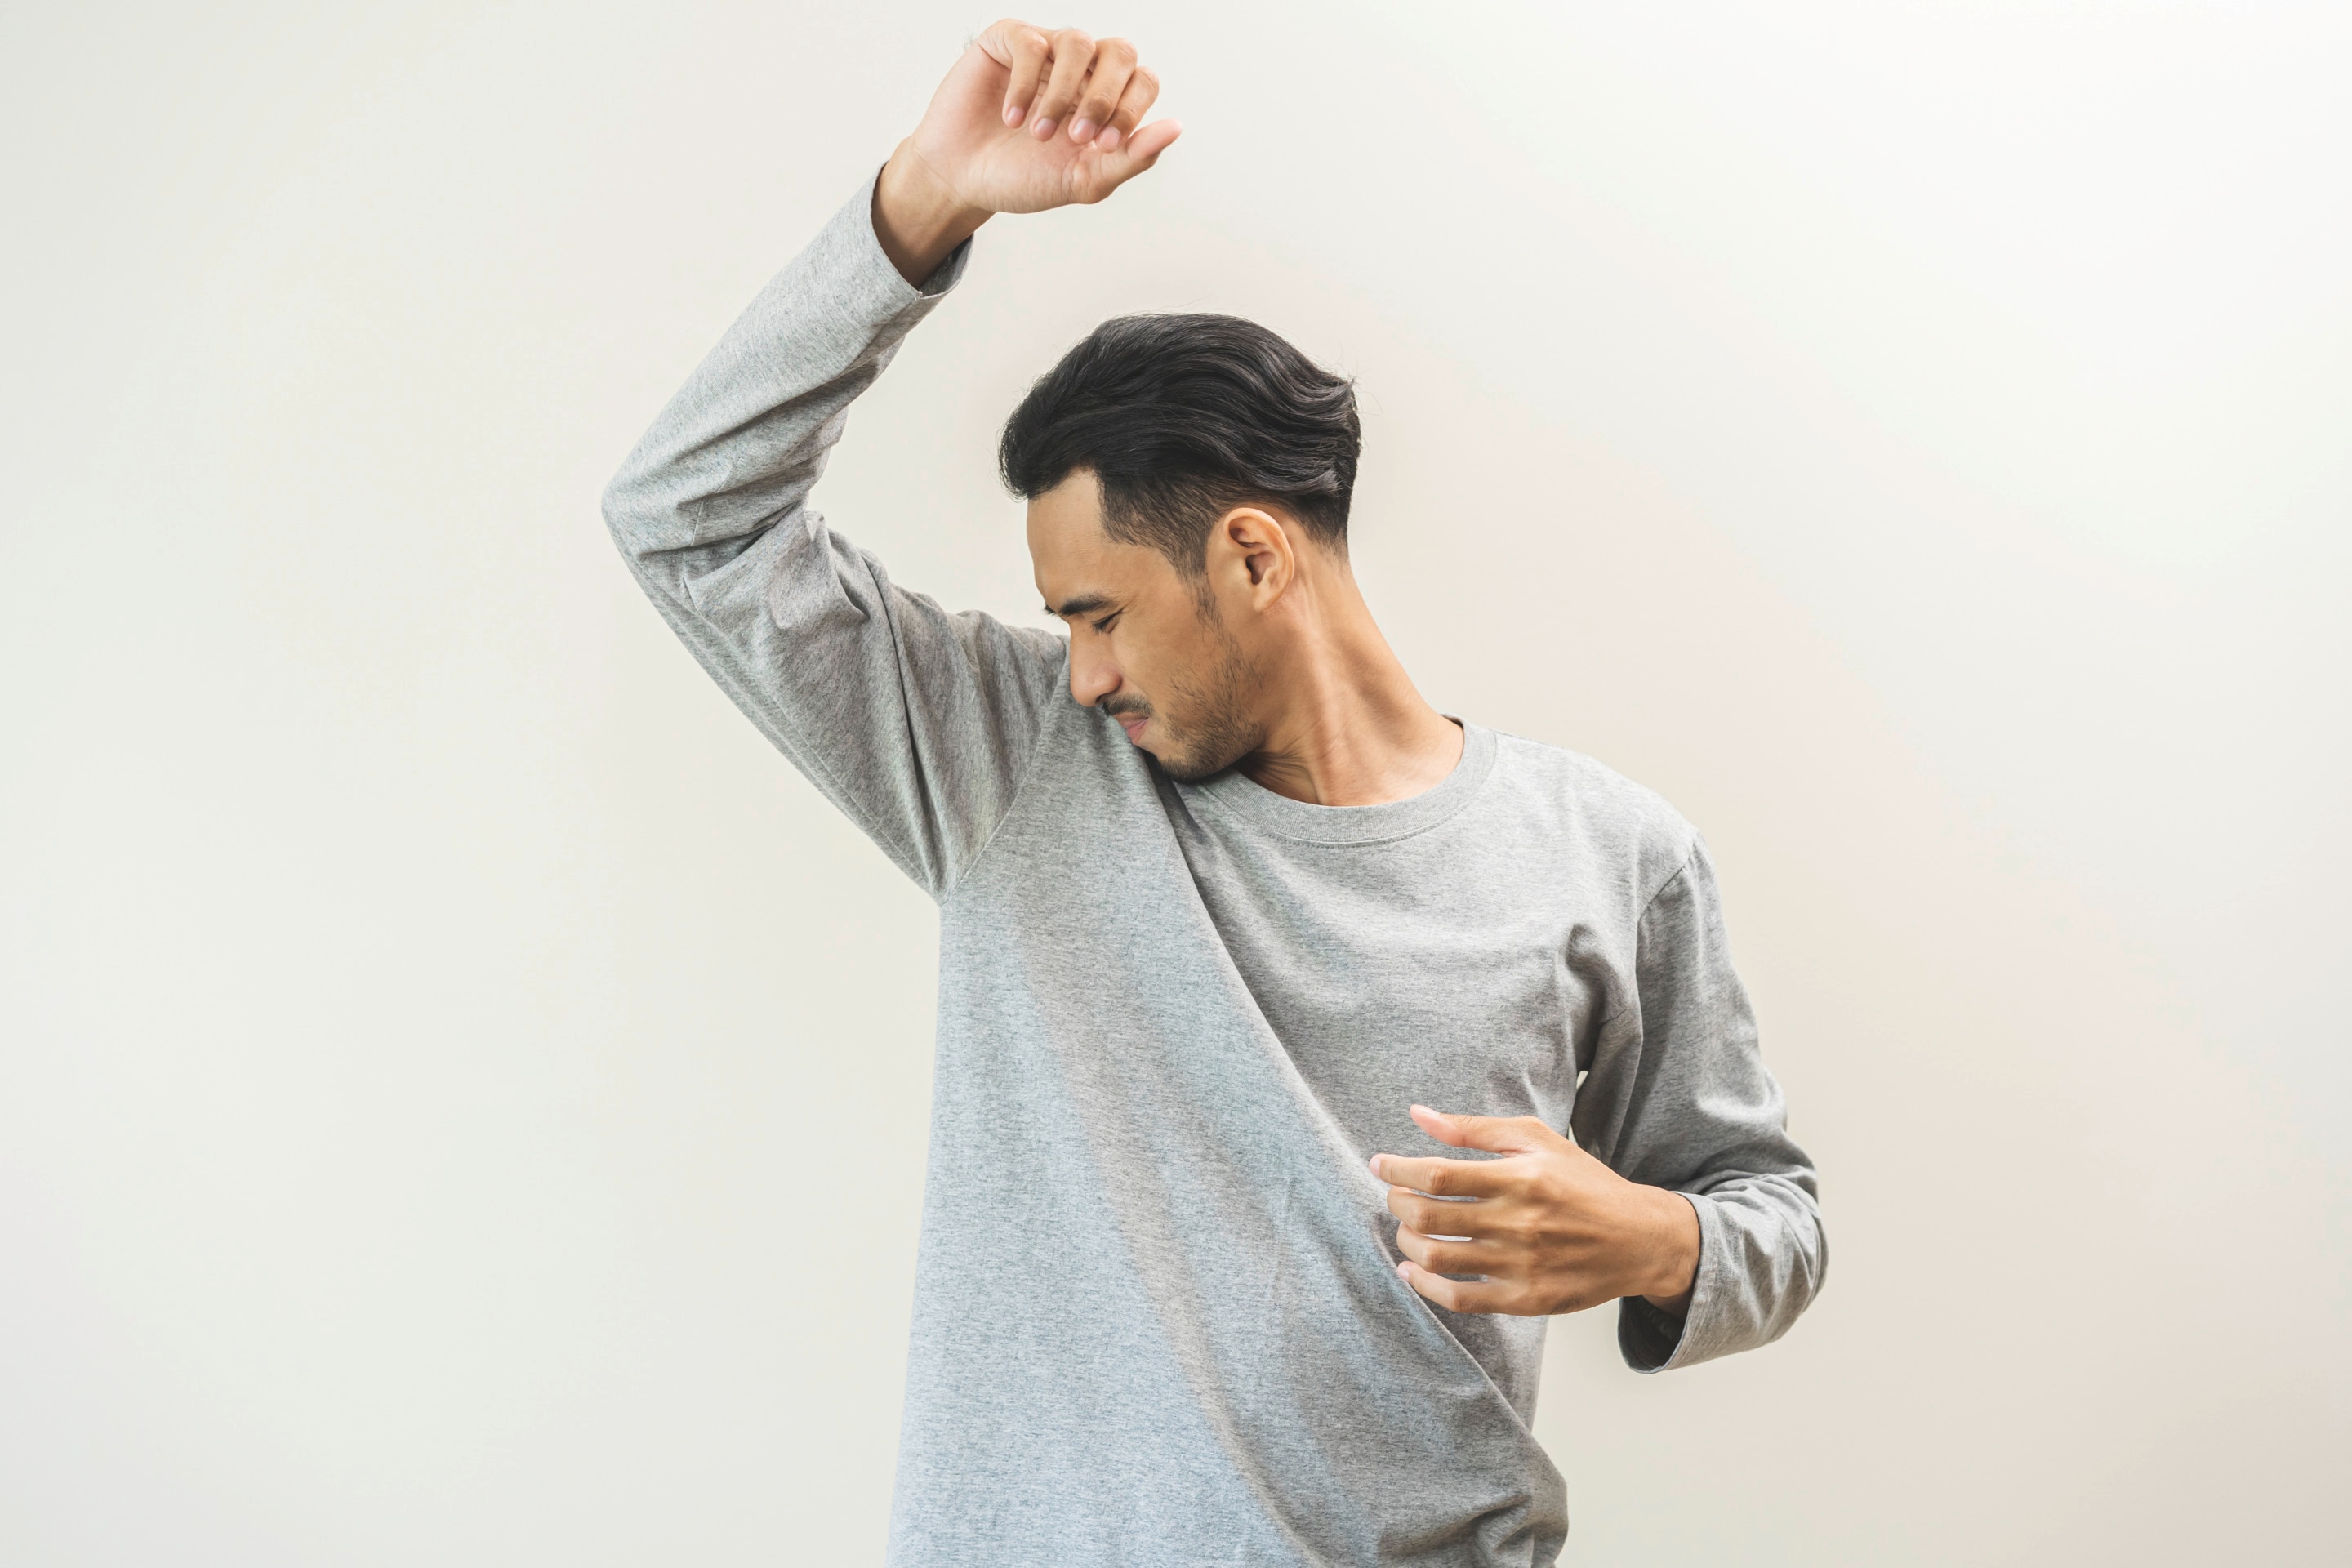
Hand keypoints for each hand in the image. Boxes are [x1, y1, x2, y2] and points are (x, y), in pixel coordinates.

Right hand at [874, 21, 1181, 282]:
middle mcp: (1082, 71)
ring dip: (1062, 95)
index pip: (1143, 81)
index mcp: (1107, 100)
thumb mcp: (1083, 180)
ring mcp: (1047, 52)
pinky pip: (1033, 43)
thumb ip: (1132, 157)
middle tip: (1079, 136)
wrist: (961, 180)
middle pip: (1122, 51)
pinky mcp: (1009, 41)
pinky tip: (1012, 117)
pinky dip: (1026, 85)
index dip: (1132, 109)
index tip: (1104, 147)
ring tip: (1039, 133)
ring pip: (1079, 42)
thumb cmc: (1022, 179)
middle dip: (1106, 96)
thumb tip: (1176, 128)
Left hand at [1370, 1105, 1701, 1317]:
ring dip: (1407, 1243)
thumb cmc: (1583, 1183)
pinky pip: (1460, 1300)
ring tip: (1407, 1230)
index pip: (1437, 1174)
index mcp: (1520, 1177)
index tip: (1380, 1165)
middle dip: (1397, 1204)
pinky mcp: (1526, 1300)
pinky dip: (1426, 1287)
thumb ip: (1475, 1129)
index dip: (1397, 1169)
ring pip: (1438, 1259)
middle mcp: (1519, 1222)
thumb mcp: (1537, 1140)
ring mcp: (1521, 1265)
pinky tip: (1414, 1271)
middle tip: (1394, 1196)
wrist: (1639, 1239)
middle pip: (1429, 1217)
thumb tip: (1419, 1115)